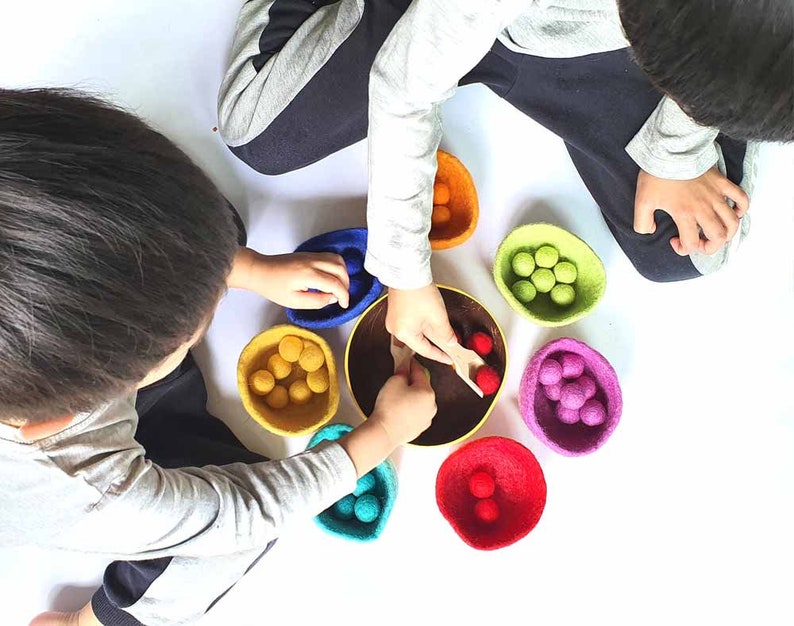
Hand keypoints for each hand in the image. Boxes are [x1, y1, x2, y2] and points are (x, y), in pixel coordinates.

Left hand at [228, 248, 349, 308]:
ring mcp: (311, 255)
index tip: (344, 305)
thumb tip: (332, 298)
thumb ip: (316, 301)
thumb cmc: (273, 287)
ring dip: (343, 274)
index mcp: (308, 275)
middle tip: (341, 297)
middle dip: (346, 285)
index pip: (335, 284)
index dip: (344, 296)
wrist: (259, 270)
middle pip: (340, 269)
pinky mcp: (309, 254)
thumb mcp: (294, 302)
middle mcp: (313, 262)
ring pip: (338, 260)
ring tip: (338, 287)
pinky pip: (330, 257)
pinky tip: (331, 278)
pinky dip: (336, 267)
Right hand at [369, 359, 437, 446]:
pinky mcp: (421, 427)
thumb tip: (405, 367)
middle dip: (411, 381)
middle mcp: (432, 405)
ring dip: (412, 396)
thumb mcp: (394, 382)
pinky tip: (399, 409)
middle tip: (398, 378)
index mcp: (428, 392)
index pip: (420, 372)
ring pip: (420, 400)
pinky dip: (411, 408)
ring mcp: (427, 418)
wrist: (385, 432)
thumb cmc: (389, 408)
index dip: (412, 364)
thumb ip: (402, 371)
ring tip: (397, 396)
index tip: (407, 360)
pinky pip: (417, 412)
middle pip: (422, 387)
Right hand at [386, 285, 455, 363]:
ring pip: (415, 333)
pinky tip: (432, 322)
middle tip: (449, 346)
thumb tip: (450, 342)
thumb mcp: (438, 316)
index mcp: (404, 334)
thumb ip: (446, 333)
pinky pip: (411, 324)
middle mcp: (395, 330)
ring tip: (443, 331)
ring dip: (430, 333)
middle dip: (435, 343)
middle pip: (419, 342)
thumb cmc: (418, 292)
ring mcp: (394, 320)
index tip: (449, 358)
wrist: (407, 272)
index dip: (440, 355)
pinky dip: (422, 325)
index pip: (425, 351)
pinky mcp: (396, 312)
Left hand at [633, 167, 749, 255]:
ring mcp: (715, 195)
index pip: (691, 243)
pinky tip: (734, 213)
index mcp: (684, 214)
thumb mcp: (641, 202)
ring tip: (718, 234)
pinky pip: (741, 197)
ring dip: (728, 233)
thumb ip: (642, 223)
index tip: (674, 241)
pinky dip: (742, 208)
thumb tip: (650, 232)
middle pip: (718, 237)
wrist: (668, 151)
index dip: (683, 249)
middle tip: (701, 244)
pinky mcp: (722, 182)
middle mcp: (703, 207)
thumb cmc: (655, 176)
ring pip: (732, 222)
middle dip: (711, 247)